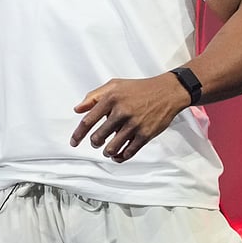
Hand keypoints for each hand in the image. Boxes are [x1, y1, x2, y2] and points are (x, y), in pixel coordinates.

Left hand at [70, 73, 189, 161]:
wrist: (167, 91)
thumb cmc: (139, 88)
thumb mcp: (114, 85)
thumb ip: (94, 96)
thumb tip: (78, 109)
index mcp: (110, 99)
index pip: (88, 121)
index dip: (78, 134)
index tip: (74, 142)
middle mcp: (121, 112)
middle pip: (98, 137)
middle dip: (95, 143)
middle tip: (97, 142)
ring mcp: (134, 124)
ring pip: (112, 148)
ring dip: (107, 152)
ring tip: (107, 150)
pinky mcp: (145, 134)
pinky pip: (129, 152)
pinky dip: (121, 157)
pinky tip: (118, 155)